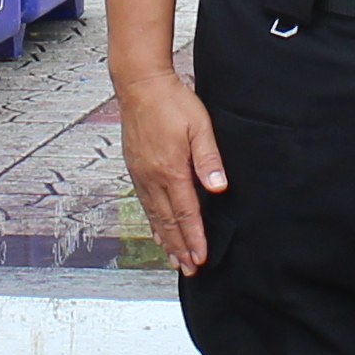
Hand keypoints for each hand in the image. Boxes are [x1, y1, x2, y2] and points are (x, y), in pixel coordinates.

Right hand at [116, 61, 227, 269]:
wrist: (140, 85)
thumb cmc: (173, 102)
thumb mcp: (199, 126)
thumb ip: (208, 158)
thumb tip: (219, 187)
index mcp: (171, 170)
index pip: (186, 212)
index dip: (194, 238)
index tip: (201, 257)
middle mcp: (153, 177)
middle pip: (168, 221)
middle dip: (180, 247)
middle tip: (189, 269)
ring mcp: (141, 174)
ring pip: (155, 216)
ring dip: (166, 240)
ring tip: (174, 259)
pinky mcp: (135, 169)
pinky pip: (144, 204)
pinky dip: (152, 222)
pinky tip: (157, 231)